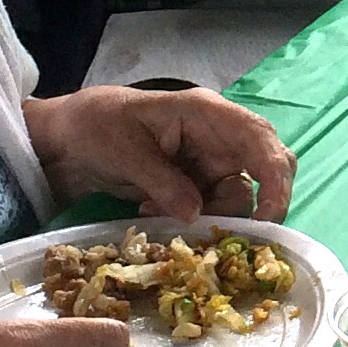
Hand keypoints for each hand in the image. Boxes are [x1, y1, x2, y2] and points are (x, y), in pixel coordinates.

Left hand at [26, 84, 297, 223]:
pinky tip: (152, 210)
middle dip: (259, 203)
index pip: (259, 138)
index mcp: (207, 113)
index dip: (275, 176)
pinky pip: (215, 209)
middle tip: (231, 233)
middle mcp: (219, 137)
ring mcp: (212, 162)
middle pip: (268, 168)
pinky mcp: (200, 185)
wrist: (72, 139)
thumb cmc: (98, 127)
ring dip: (208, 215)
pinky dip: (192, 219)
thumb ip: (162, 182)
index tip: (268, 216)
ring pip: (240, 197)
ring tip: (155, 210)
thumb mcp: (124, 151)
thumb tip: (196, 214)